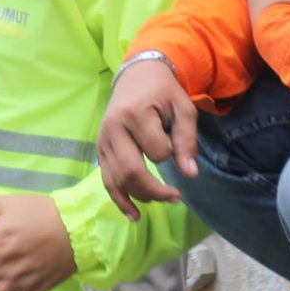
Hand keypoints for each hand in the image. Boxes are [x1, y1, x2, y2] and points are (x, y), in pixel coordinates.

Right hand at [99, 55, 192, 213]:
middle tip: (176, 197)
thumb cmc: (163, 92)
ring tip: (161, 203)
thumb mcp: (183, 109)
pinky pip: (107, 179)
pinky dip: (119, 199)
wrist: (137, 76)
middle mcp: (113, 129)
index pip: (157, 152)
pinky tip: (133, 215)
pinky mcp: (99, 149)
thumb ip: (187, 141)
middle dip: (154, 191)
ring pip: (116, 180)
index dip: (171, 155)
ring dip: (139, 197)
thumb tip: (190, 175)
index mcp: (135, 114)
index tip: (177, 146)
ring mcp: (102, 140)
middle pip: (131, 172)